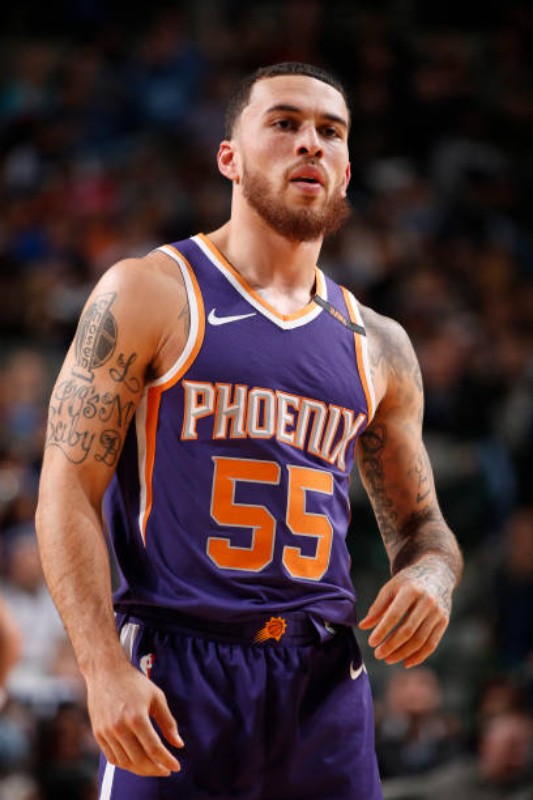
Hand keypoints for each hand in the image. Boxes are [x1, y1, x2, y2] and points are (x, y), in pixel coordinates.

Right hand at [86, 661, 183, 776]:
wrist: (106, 672)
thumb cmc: (134, 683)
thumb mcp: (157, 697)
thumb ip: (168, 722)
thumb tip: (178, 744)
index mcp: (136, 717)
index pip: (154, 748)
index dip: (167, 761)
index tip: (176, 767)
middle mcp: (119, 727)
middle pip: (139, 760)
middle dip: (155, 769)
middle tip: (166, 770)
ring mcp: (106, 732)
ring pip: (125, 762)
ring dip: (141, 769)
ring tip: (153, 767)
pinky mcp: (98, 734)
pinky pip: (112, 758)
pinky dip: (126, 764)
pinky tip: (137, 762)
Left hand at [358, 557, 452, 667]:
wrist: (436, 573)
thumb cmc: (408, 582)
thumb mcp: (391, 588)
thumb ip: (377, 607)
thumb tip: (363, 627)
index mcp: (411, 590)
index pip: (395, 615)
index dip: (383, 630)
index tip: (371, 642)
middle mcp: (427, 601)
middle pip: (408, 630)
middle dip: (391, 645)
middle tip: (377, 654)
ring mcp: (438, 613)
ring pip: (420, 640)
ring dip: (403, 653)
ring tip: (388, 659)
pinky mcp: (444, 622)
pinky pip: (432, 644)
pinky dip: (419, 656)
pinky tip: (405, 662)